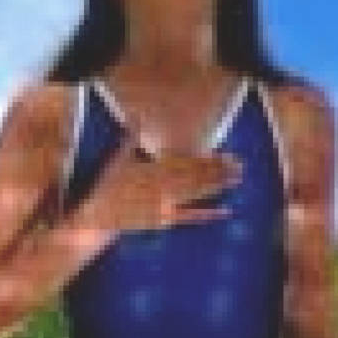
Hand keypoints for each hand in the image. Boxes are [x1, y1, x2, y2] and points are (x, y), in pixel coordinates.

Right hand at [76, 138, 242, 234]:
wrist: (97, 217)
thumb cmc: (107, 185)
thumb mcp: (117, 158)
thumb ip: (130, 138)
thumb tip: (136, 117)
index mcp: (154, 169)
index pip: (188, 162)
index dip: (208, 158)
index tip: (225, 153)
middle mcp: (162, 187)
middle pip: (196, 176)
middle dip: (219, 170)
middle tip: (239, 165)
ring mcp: (165, 205)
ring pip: (196, 193)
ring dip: (217, 186)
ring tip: (237, 179)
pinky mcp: (164, 220)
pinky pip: (189, 216)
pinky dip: (207, 213)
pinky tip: (225, 210)